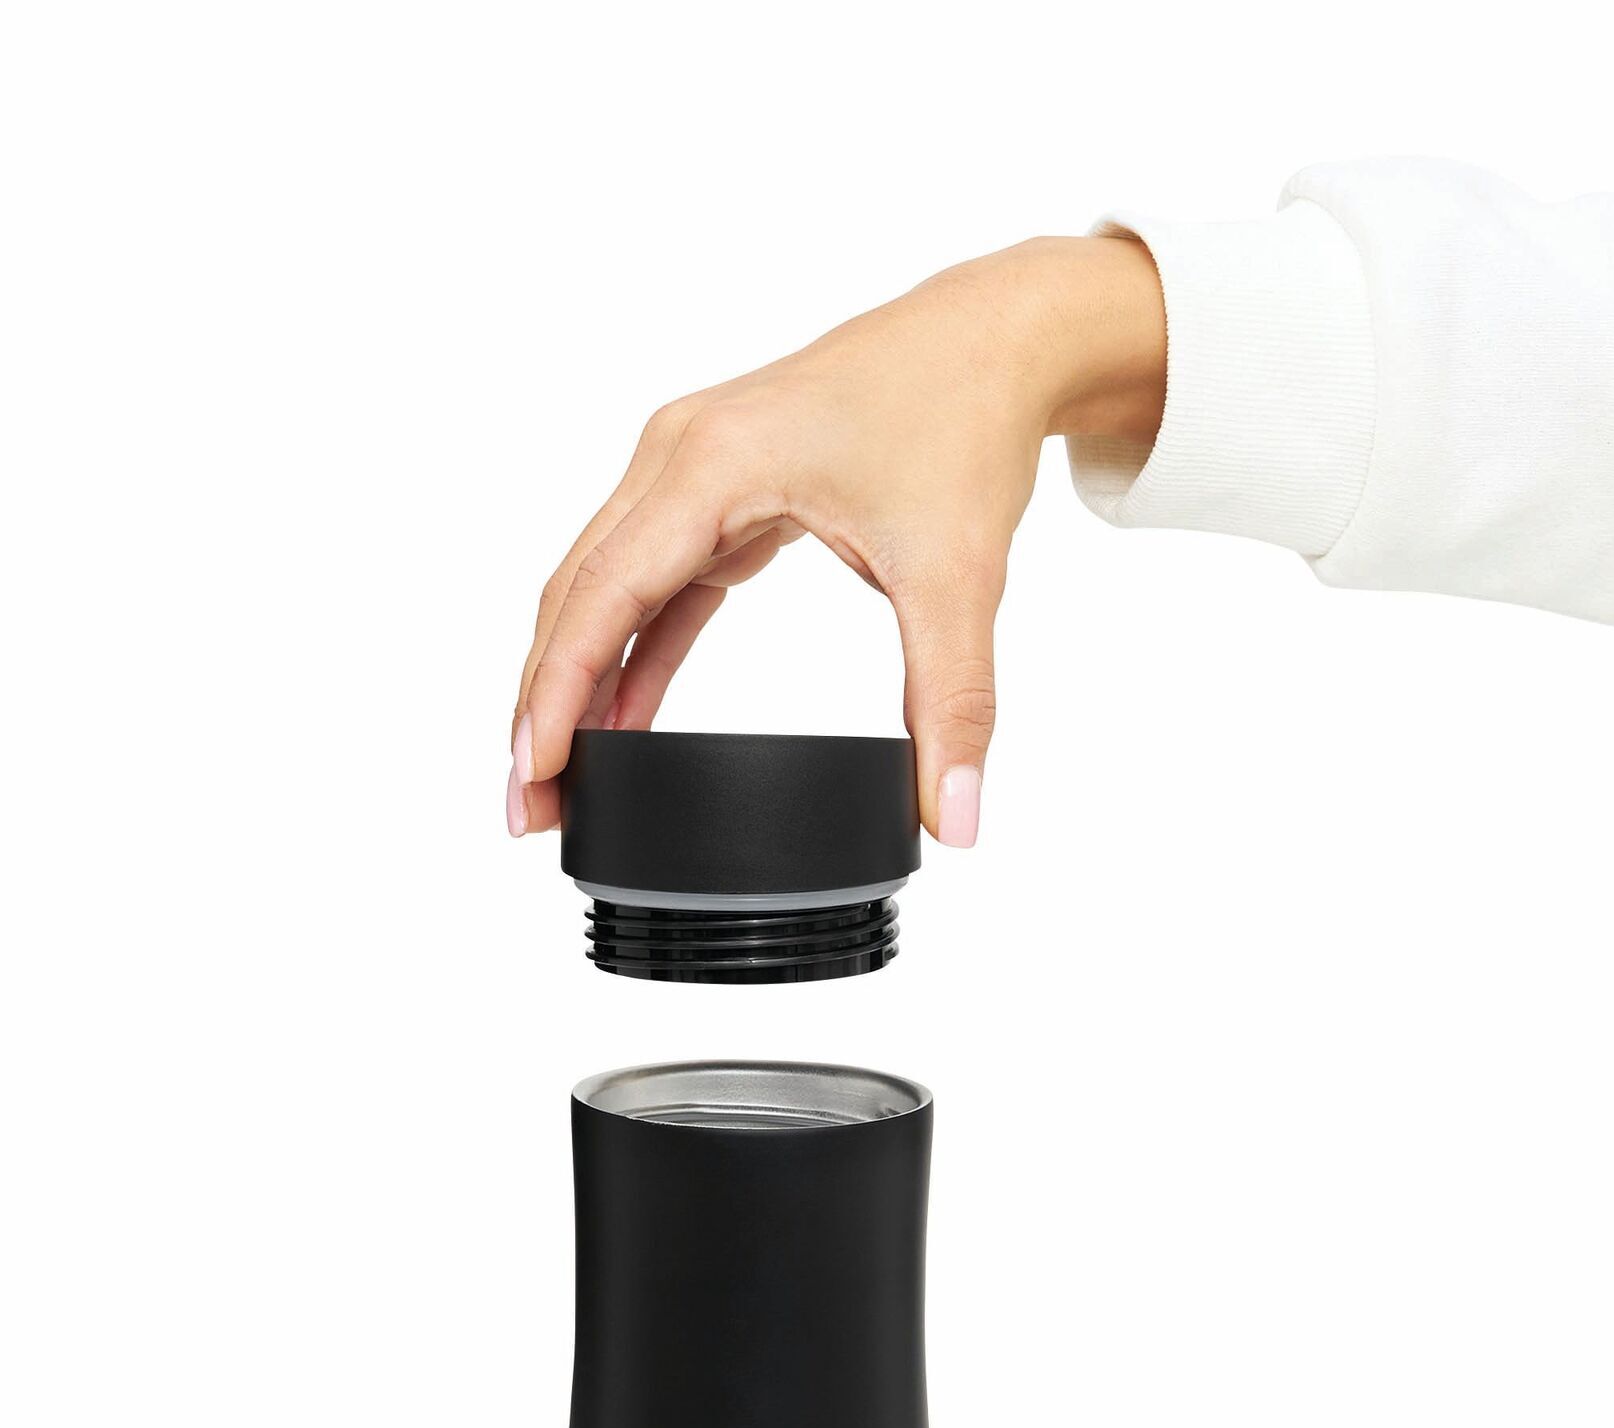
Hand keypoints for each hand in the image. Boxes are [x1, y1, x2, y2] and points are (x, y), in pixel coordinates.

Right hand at [508, 234, 1164, 844]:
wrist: (997, 337)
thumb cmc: (963, 419)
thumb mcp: (959, 574)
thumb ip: (950, 703)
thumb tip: (952, 819)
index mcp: (710, 464)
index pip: (603, 596)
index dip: (560, 695)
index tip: (537, 775)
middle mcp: (678, 457)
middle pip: (578, 594)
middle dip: (545, 704)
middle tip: (530, 809)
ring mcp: (692, 472)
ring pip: (606, 588)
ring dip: (581, 681)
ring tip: (563, 779)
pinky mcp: (721, 494)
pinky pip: (655, 584)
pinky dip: (637, 651)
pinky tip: (623, 722)